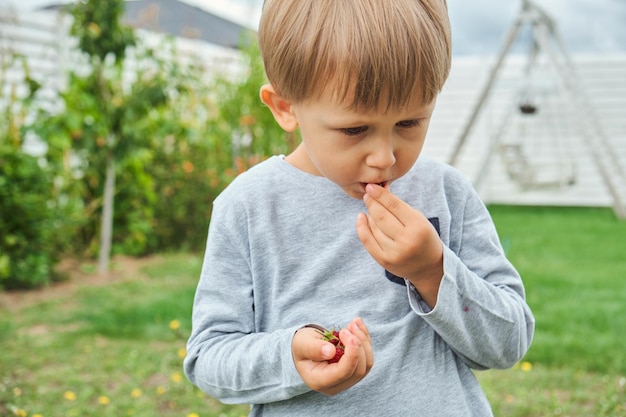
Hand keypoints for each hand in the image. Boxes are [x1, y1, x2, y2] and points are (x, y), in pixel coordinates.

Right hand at [292, 318, 372, 395]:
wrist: (305, 348)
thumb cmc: (302, 345)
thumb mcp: (302, 343)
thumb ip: (313, 348)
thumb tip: (330, 351)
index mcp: (319, 381)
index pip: (343, 373)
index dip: (351, 354)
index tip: (349, 334)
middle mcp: (335, 385)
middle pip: (358, 370)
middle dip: (358, 345)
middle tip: (348, 326)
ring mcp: (346, 380)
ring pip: (366, 364)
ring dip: (364, 341)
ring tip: (353, 323)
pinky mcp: (354, 372)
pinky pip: (367, 358)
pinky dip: (365, 340)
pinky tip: (358, 326)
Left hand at [356, 183, 442, 306]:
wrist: (429, 267)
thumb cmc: (423, 237)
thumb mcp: (419, 219)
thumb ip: (399, 207)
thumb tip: (377, 191)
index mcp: (418, 227)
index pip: (394, 206)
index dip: (380, 194)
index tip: (371, 186)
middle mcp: (406, 241)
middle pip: (381, 216)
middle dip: (372, 202)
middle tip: (367, 195)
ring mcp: (394, 253)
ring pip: (374, 227)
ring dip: (369, 214)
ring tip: (371, 208)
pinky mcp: (384, 261)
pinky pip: (367, 241)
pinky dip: (361, 227)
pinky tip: (361, 218)